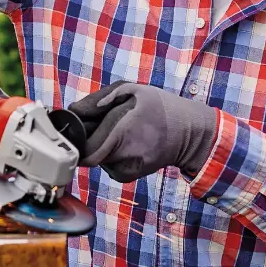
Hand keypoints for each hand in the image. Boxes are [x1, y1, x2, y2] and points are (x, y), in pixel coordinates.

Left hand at [67, 82, 217, 182]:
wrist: (190, 134)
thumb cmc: (161, 108)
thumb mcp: (133, 90)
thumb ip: (100, 98)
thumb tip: (75, 110)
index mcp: (120, 130)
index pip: (83, 146)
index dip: (76, 135)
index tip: (79, 125)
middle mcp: (121, 154)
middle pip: (86, 154)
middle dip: (86, 141)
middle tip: (96, 127)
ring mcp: (124, 169)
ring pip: (95, 159)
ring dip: (98, 146)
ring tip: (117, 133)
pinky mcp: (126, 177)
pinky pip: (106, 165)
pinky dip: (108, 154)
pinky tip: (125, 144)